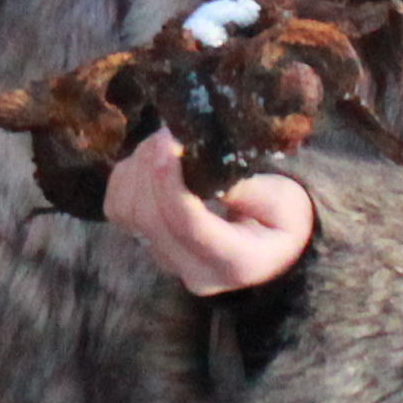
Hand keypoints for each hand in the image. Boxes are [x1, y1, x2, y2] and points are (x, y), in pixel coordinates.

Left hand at [103, 131, 312, 295]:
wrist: (274, 247)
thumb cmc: (284, 219)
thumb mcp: (285, 201)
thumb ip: (249, 188)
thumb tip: (203, 169)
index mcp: (236, 262)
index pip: (188, 227)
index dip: (169, 185)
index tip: (168, 144)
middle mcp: (195, 271)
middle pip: (150, 219)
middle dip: (151, 167)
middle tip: (170, 132)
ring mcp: (167, 261)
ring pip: (126, 214)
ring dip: (138, 169)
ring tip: (165, 142)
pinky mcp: (149, 245)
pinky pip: (118, 210)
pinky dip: (127, 178)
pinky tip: (152, 160)